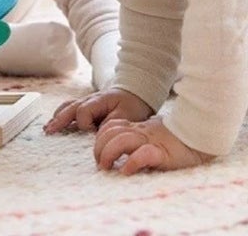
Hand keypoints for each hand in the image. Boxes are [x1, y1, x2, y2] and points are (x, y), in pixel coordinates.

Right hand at [43, 88, 152, 134]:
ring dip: (57, 118)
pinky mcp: (85, 107)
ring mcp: (85, 102)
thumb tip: (97, 133)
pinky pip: (69, 109)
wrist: (134, 94)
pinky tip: (54, 123)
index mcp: (98, 101)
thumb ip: (113, 123)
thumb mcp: (128, 115)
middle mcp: (88, 100)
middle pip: (70, 108)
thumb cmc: (132, 105)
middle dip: (59, 120)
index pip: (83, 112)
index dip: (84, 124)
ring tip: (47, 128)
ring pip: (67, 108)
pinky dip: (60, 116)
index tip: (91, 134)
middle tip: (49, 131)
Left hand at [95, 116, 213, 174]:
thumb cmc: (175, 139)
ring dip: (108, 154)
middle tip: (101, 164)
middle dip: (99, 147)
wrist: (200, 136)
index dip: (99, 139)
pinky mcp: (162, 152)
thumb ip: (136, 138)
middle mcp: (140, 131)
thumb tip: (121, 154)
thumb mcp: (151, 135)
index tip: (99, 154)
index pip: (109, 127)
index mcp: (136, 127)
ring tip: (107, 168)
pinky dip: (131, 163)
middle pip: (110, 132)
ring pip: (120, 140)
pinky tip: (125, 171)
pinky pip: (142, 155)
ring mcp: (150, 141)